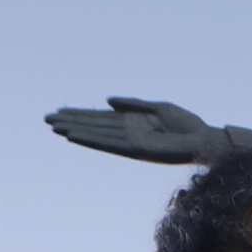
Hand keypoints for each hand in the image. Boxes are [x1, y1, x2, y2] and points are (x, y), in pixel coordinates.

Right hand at [45, 97, 230, 163]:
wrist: (203, 139)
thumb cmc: (186, 124)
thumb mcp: (157, 108)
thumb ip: (132, 104)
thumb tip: (107, 101)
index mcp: (132, 122)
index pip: (100, 118)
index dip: (80, 115)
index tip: (60, 112)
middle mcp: (128, 133)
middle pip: (94, 126)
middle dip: (72, 121)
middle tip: (47, 118)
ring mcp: (131, 142)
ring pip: (97, 135)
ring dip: (76, 130)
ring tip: (55, 127)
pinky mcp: (136, 150)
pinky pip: (110, 144)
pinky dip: (92, 140)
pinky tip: (75, 136)